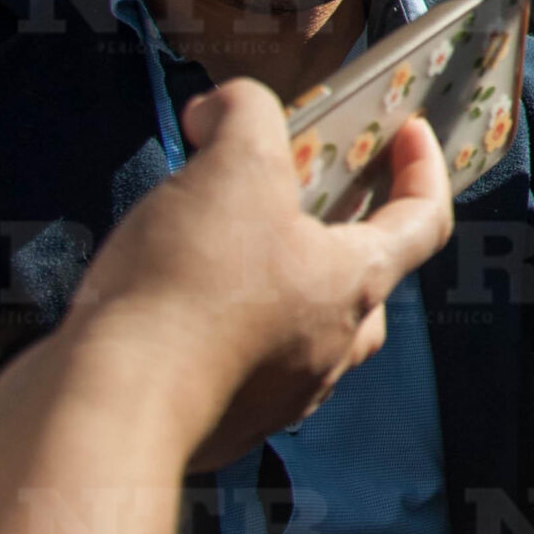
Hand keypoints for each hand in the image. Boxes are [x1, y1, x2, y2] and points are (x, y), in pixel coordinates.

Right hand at [61, 80, 453, 470]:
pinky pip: (241, 368)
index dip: (424, 168)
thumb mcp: (232, 164)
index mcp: (356, 282)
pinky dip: (225, 330)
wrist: (108, 408)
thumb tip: (223, 108)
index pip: (425, 220)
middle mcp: (333, 347)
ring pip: (303, 329)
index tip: (408, 131)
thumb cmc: (192, 284)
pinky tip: (177, 303)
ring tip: (227, 244)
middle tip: (304, 194)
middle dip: (344, 230)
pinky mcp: (221, 424)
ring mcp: (279, 395)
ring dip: (280, 284)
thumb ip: (244, 114)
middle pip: (364, 279)